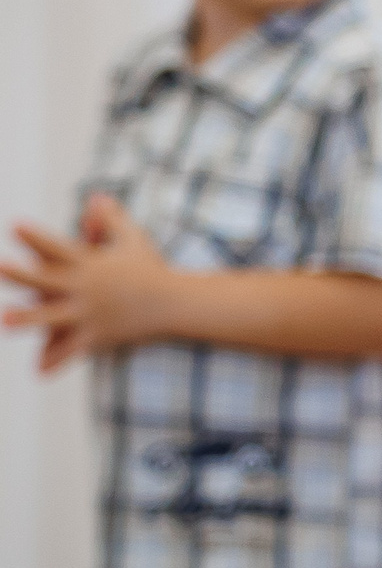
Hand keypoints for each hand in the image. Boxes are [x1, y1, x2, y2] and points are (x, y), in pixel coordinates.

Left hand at [2, 195, 175, 371]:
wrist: (177, 302)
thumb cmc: (150, 268)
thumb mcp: (133, 240)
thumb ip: (111, 219)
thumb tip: (96, 195)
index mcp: (90, 264)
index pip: (58, 247)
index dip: (35, 236)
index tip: (14, 226)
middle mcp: (88, 288)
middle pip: (47, 280)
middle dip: (22, 274)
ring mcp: (93, 313)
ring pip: (54, 317)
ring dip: (29, 318)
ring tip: (5, 319)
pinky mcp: (100, 335)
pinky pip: (74, 349)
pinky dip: (57, 360)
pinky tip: (38, 372)